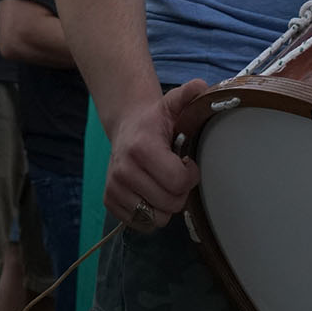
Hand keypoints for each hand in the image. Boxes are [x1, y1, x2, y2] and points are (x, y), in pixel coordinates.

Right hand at [104, 80, 205, 231]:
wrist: (127, 128)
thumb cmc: (155, 121)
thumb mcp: (173, 105)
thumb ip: (189, 95)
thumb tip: (202, 87)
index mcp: (141, 148)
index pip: (177, 182)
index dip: (190, 176)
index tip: (188, 164)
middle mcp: (123, 170)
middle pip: (169, 203)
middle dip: (180, 192)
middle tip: (177, 175)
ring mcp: (114, 188)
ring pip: (156, 218)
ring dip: (166, 205)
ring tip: (163, 184)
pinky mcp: (109, 201)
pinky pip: (141, 224)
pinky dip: (151, 213)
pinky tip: (151, 192)